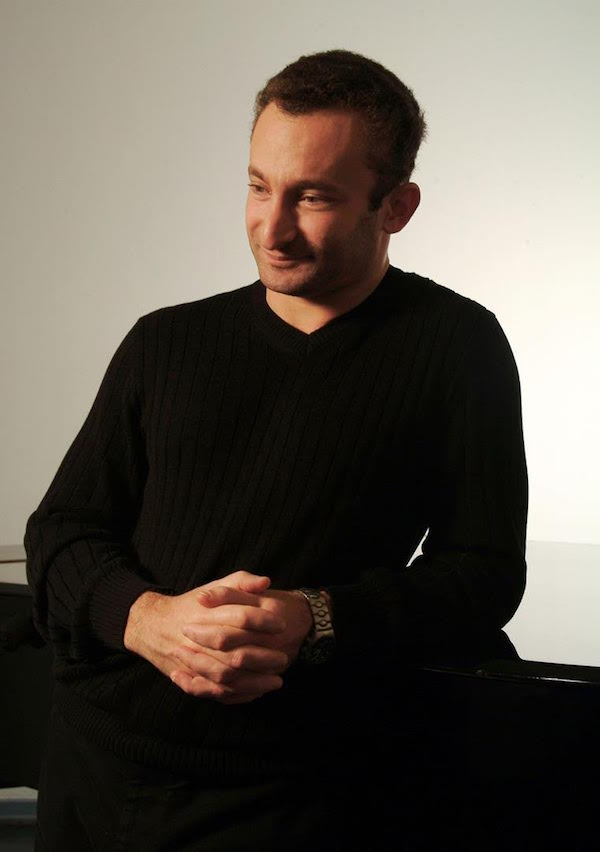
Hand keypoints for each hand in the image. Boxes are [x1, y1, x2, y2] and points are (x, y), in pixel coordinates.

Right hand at [124, 571, 289, 702]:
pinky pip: (215, 693)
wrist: (154, 626)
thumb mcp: (215, 587)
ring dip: (255, 683)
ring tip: (277, 681)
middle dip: (264, 658)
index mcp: (208, 614)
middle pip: (236, 654)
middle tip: (283, 657)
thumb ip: (241, 581)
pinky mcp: (190, 678)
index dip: (264, 621)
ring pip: (228, 678)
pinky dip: (237, 696)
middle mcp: (200, 640)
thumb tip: (266, 582)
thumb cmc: (192, 605)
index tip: (282, 625)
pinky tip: (256, 693)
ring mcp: (194, 662)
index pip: (242, 617)